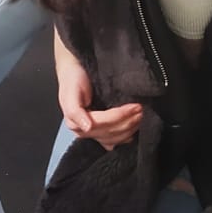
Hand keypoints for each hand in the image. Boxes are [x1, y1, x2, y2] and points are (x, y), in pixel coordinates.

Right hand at [55, 30, 141, 149]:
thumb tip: (87, 127)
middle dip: (127, 122)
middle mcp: (83, 131)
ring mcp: (92, 133)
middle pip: (109, 132)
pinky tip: (133, 130)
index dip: (119, 116)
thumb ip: (75, 111)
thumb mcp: (70, 92)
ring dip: (129, 129)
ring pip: (113, 138)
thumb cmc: (73, 80)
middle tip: (141, 110)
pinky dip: (125, 136)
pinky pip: (114, 140)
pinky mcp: (100, 132)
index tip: (134, 106)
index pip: (102, 123)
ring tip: (140, 116)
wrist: (73, 72)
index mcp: (75, 122)